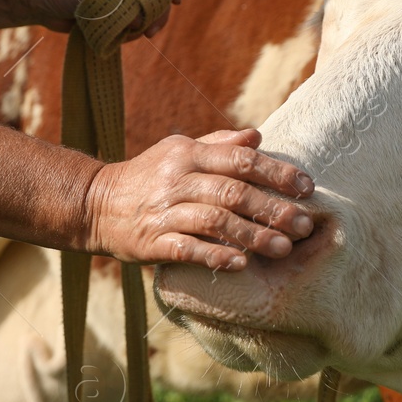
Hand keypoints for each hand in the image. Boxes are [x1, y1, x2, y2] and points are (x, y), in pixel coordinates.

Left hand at [35, 0, 181, 37]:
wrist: (38, 2)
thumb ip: (118, 4)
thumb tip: (140, 20)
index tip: (175, 0)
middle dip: (158, 10)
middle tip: (151, 31)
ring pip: (147, 6)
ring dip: (145, 23)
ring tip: (133, 36)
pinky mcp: (114, 8)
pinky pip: (133, 19)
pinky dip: (131, 30)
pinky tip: (120, 37)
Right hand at [84, 129, 314, 269]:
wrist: (95, 203)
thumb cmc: (149, 176)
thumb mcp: (178, 150)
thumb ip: (218, 145)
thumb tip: (258, 137)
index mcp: (188, 154)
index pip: (240, 159)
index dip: (277, 172)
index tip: (307, 187)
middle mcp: (177, 180)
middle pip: (233, 192)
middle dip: (273, 209)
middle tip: (303, 224)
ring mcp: (164, 212)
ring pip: (215, 221)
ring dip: (253, 236)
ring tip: (282, 248)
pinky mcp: (152, 242)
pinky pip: (188, 249)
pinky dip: (215, 256)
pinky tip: (241, 264)